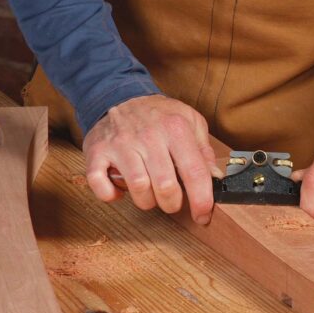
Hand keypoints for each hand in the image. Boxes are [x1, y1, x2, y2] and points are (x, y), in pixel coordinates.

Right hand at [83, 94, 222, 223]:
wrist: (121, 96)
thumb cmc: (160, 115)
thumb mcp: (191, 122)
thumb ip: (204, 151)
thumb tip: (215, 178)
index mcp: (176, 129)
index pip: (195, 172)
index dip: (202, 201)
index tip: (203, 216)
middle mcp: (149, 136)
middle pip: (166, 187)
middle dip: (172, 204)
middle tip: (172, 201)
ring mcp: (121, 144)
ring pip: (138, 188)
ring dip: (146, 201)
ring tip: (149, 193)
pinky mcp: (98, 151)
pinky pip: (99, 183)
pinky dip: (110, 195)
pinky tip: (120, 191)